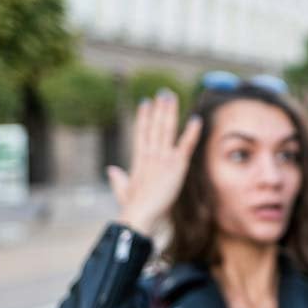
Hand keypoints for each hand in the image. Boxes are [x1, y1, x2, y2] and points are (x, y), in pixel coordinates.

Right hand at [107, 90, 201, 235]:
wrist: (139, 214)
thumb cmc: (132, 206)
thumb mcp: (123, 190)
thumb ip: (118, 179)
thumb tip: (111, 170)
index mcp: (140, 159)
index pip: (142, 133)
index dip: (144, 117)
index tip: (145, 102)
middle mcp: (151, 155)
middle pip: (155, 126)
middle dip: (159, 108)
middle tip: (163, 93)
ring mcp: (163, 158)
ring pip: (167, 130)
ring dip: (170, 112)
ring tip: (171, 96)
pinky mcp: (176, 165)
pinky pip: (186, 145)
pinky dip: (191, 132)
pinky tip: (196, 119)